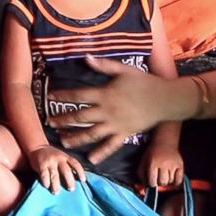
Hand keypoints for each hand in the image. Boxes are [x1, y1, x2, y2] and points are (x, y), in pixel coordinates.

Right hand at [27, 145, 85, 193]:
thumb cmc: (52, 155)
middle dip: (69, 181)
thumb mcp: (62, 157)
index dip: (80, 172)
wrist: (37, 147)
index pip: (75, 164)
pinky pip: (44, 175)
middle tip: (71, 189)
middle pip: (66, 171)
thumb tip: (76, 178)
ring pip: (54, 175)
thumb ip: (68, 165)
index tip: (83, 180)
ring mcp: (50, 162)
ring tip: (56, 192)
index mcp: (65, 157)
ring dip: (56, 185)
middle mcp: (59, 159)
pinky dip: (46, 182)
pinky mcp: (41, 165)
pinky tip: (46, 186)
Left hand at [49, 55, 169, 153]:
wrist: (165, 99)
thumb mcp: (124, 70)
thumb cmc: (144, 82)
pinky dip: (100, 152)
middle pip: (80, 117)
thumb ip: (104, 65)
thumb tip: (86, 57)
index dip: (63, 96)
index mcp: (105, 94)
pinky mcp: (125, 134)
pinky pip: (111, 145)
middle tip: (49, 123)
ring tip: (62, 141)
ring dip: (76, 138)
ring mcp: (116, 125)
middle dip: (63, 120)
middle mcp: (107, 111)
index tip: (49, 97)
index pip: (78, 95)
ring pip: (91, 133)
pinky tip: (90, 159)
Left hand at [139, 143, 183, 187]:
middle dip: (159, 183)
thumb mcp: (143, 161)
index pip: (152, 181)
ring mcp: (173, 165)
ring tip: (164, 176)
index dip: (151, 184)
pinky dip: (175, 183)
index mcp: (152, 163)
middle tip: (158, 179)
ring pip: (170, 181)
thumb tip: (144, 187)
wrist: (165, 143)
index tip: (151, 182)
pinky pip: (179, 180)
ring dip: (167, 181)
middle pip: (162, 182)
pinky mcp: (181, 166)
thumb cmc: (152, 153)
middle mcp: (163, 164)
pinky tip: (172, 179)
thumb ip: (141, 174)